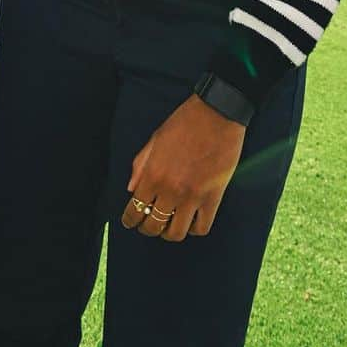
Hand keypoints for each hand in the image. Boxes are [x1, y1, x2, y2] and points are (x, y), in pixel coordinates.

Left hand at [121, 95, 245, 241]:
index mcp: (152, 174)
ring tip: (170, 223)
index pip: (135, 209)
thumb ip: (140, 165)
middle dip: (147, 228)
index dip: (130, 220)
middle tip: (149, 223)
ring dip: (170, 232)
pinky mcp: (213, 198)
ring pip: (176, 233)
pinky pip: (201, 228)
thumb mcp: (155, 139)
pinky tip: (190, 220)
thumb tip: (132, 189)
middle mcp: (170, 189)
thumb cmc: (185, 122)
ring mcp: (192, 196)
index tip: (130, 222)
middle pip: (153, 226)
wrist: (217, 113)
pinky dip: (193, 228)